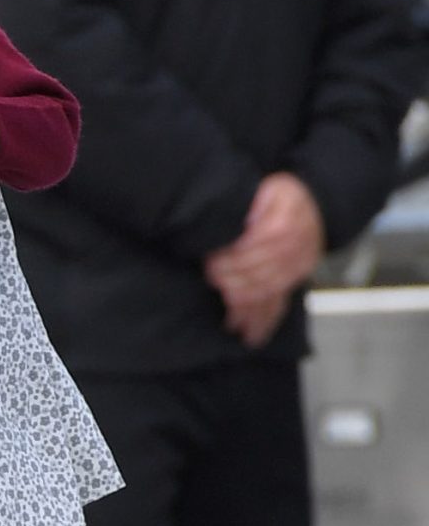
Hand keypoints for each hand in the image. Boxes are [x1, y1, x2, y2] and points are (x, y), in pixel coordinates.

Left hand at [204, 172, 324, 346]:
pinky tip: (251, 336)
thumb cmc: (284, 196)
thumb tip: (248, 220)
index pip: (252, 249)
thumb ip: (259, 200)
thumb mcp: (272, 189)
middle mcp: (294, 249)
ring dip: (245, 306)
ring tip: (228, 314)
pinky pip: (281, 302)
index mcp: (283, 226)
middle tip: (212, 279)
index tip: (210, 262)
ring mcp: (297, 266)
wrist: (315, 205)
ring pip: (267, 291)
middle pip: (258, 273)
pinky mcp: (297, 277)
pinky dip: (264, 321)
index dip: (230, 258)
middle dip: (232, 280)